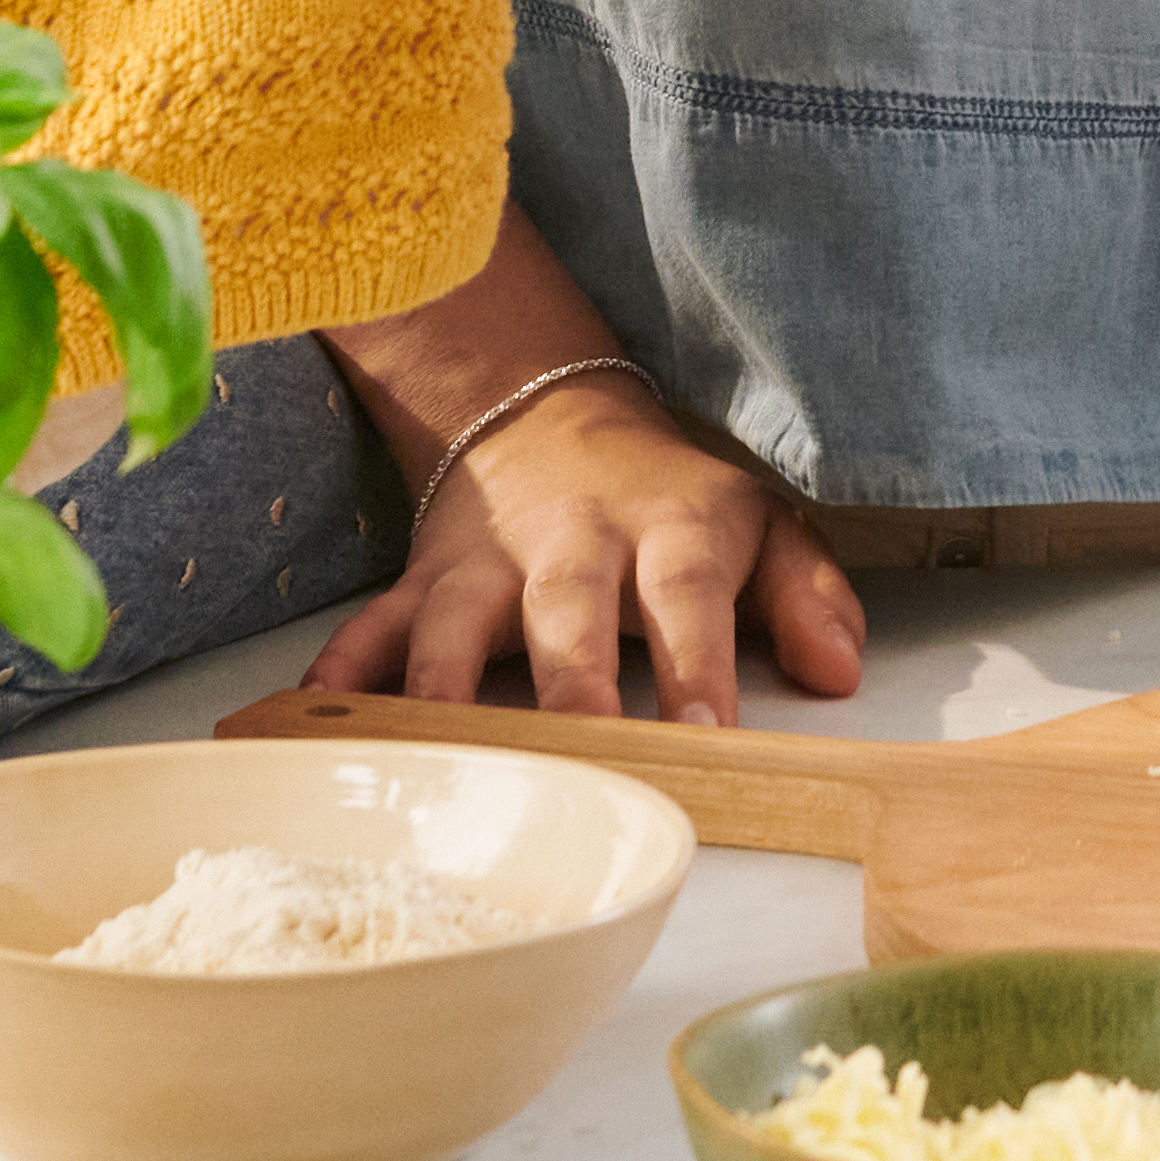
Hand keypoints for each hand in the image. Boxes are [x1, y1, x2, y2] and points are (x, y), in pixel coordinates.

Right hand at [300, 372, 862, 726]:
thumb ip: (809, 596)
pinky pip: (372, 626)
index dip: (699, 662)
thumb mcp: (762, 524)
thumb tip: (842, 671)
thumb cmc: (670, 500)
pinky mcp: (422, 581)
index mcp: (667, 531)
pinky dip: (342, 670)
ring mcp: (486, 565)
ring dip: (444, 683)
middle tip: (583, 745)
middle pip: (566, 609)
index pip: (688, 593)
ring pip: (455, 622)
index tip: (710, 731)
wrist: (549, 415)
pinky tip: (317, 712)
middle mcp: (571, 545)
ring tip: (437, 745)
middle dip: (572, 680)